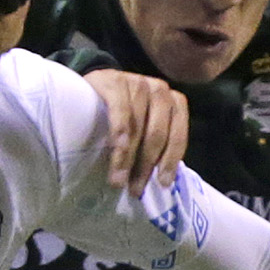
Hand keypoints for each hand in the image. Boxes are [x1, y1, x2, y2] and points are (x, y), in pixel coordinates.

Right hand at [85, 69, 188, 190]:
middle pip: (157, 134)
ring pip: (137, 126)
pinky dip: (120, 133)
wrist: (91, 86)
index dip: (170, 161)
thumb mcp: (144, 125)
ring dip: (127, 157)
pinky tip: (117, 150)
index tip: (162, 184)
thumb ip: (154, 144)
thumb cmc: (122, 113)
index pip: (178, 135)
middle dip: (145, 165)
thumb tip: (160, 182)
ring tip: (118, 180)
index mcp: (173, 102)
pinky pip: (120, 111)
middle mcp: (159, 90)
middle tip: (135, 189)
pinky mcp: (114, 80)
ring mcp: (137, 82)